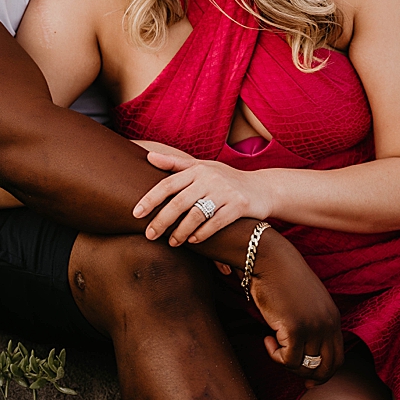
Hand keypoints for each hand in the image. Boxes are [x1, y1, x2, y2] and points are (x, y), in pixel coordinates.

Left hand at [134, 150, 273, 245]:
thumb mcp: (202, 167)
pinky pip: (216, 223)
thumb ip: (175, 164)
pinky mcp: (239, 206)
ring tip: (172, 243)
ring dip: (181, 232)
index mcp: (196, 169)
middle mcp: (209, 178)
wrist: (263, 188)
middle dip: (161, 221)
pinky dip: (202, 234)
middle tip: (150, 235)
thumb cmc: (226, 179)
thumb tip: (148, 156)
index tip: (135, 214)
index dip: (150, 199)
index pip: (167, 184)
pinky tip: (192, 241)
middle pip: (179, 202)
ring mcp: (225, 192)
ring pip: (196, 215)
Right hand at [246, 228, 342, 385]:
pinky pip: (289, 360)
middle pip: (328, 368)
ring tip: (273, 345)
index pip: (338, 358)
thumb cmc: (279, 276)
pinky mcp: (296, 329)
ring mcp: (314, 328)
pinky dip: (275, 355)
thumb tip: (301, 347)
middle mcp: (329, 325)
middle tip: (288, 368)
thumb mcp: (303, 301)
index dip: (323, 373)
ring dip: (287, 363)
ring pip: (307, 367)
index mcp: (333, 318)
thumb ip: (309, 321)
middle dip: (308, 376)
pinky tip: (266, 339)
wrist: (269, 258)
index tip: (307, 379)